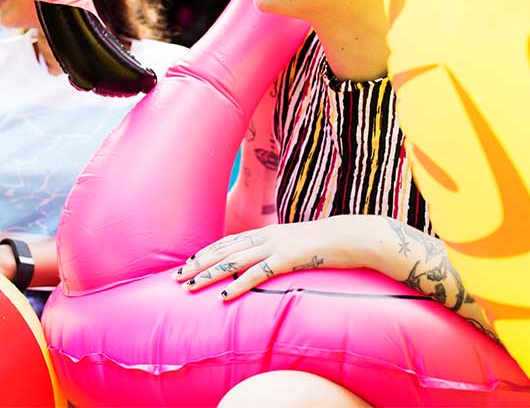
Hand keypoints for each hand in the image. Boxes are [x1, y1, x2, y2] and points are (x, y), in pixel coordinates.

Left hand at [172, 216, 374, 300]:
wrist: (352, 236)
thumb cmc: (327, 244)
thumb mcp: (297, 245)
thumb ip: (279, 253)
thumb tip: (268, 265)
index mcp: (266, 232)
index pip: (228, 242)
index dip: (206, 253)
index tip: (187, 263)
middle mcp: (265, 236)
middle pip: (223, 250)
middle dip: (198, 263)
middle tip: (176, 277)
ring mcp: (275, 246)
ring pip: (233, 260)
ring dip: (209, 274)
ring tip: (190, 286)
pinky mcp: (287, 259)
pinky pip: (258, 274)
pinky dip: (238, 284)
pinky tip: (224, 296)